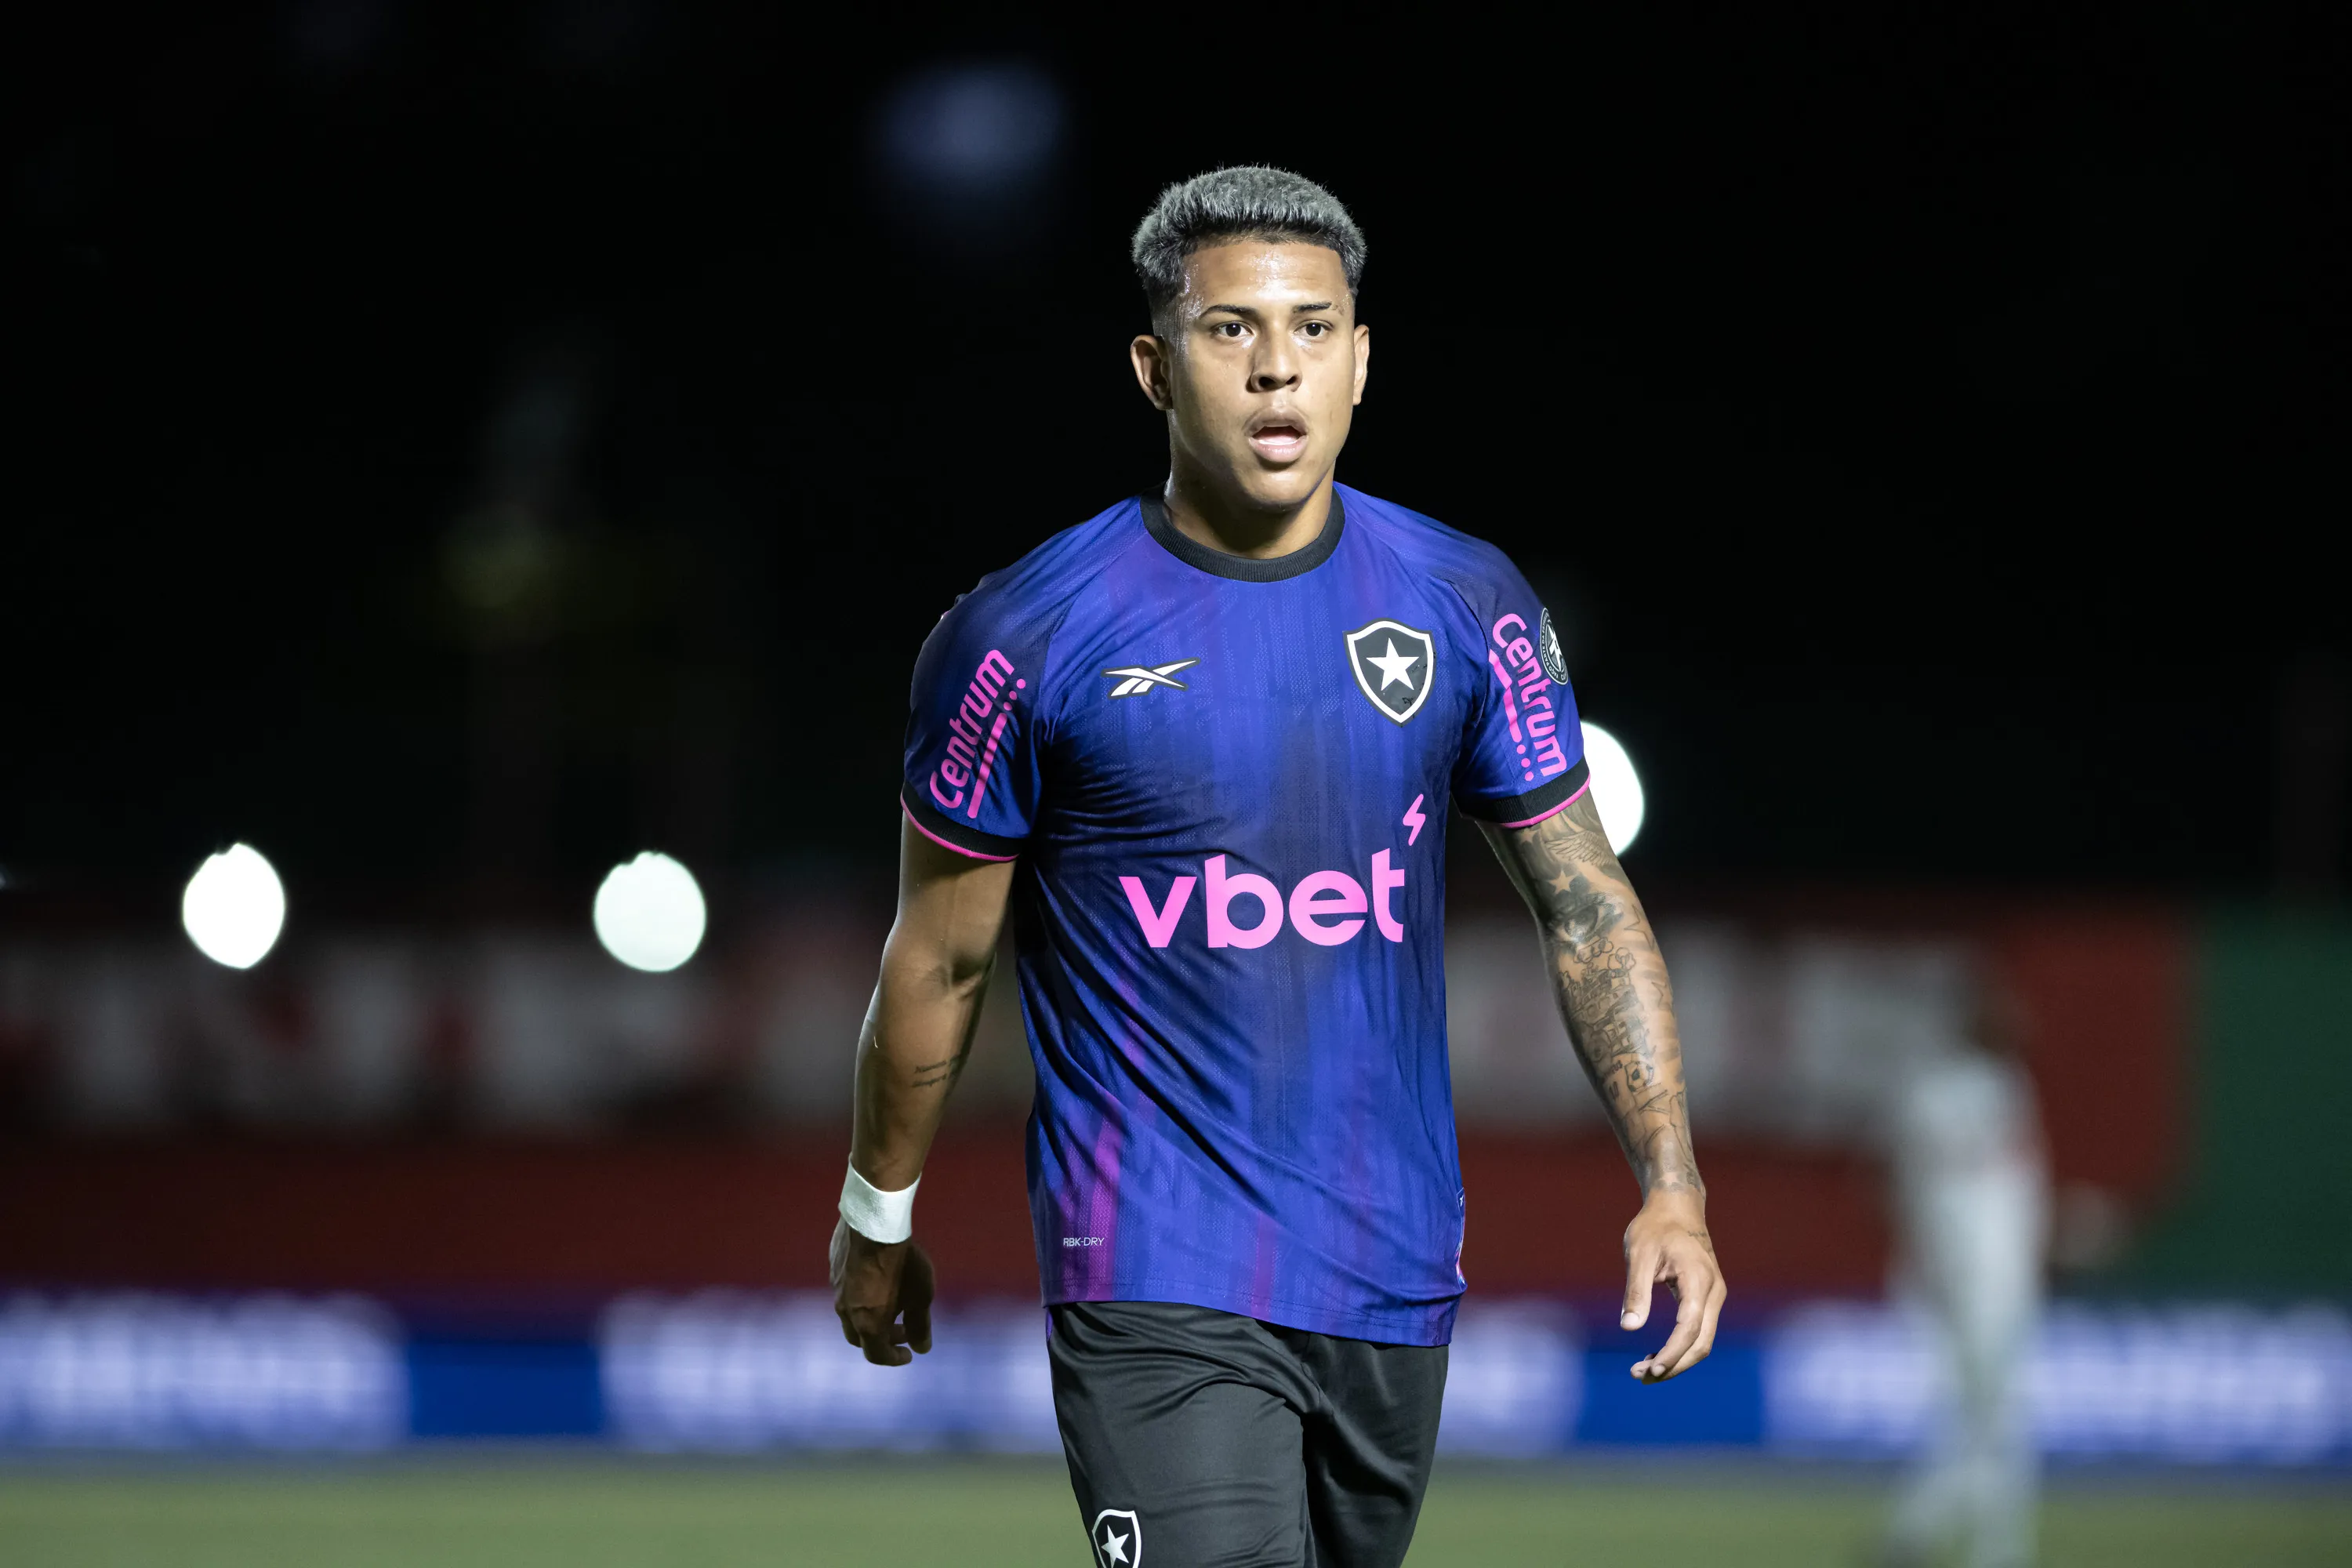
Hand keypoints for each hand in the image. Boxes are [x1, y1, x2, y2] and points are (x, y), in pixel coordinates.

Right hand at [830, 1218, 935, 1366]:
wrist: (876, 1222)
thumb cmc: (903, 1262)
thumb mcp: (921, 1296)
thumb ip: (920, 1325)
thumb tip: (922, 1348)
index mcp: (867, 1324)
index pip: (876, 1355)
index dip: (894, 1358)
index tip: (908, 1353)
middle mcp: (845, 1311)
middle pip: (859, 1337)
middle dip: (882, 1338)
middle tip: (902, 1328)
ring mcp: (836, 1289)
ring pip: (849, 1313)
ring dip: (869, 1316)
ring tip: (891, 1302)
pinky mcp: (833, 1267)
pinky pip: (845, 1289)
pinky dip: (861, 1294)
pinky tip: (876, 1278)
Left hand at [1620, 1189, 1724, 1382]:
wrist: (1677, 1207)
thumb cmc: (1654, 1227)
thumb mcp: (1639, 1255)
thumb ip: (1636, 1291)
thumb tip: (1629, 1328)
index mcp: (1698, 1280)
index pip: (1690, 1328)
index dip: (1672, 1353)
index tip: (1650, 1369)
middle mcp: (1713, 1292)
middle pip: (1701, 1343)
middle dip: (1673, 1365)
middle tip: (1640, 1377)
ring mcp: (1713, 1296)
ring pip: (1702, 1341)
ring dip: (1676, 1360)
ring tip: (1643, 1371)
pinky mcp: (1707, 1299)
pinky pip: (1699, 1331)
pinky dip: (1680, 1348)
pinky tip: (1655, 1354)